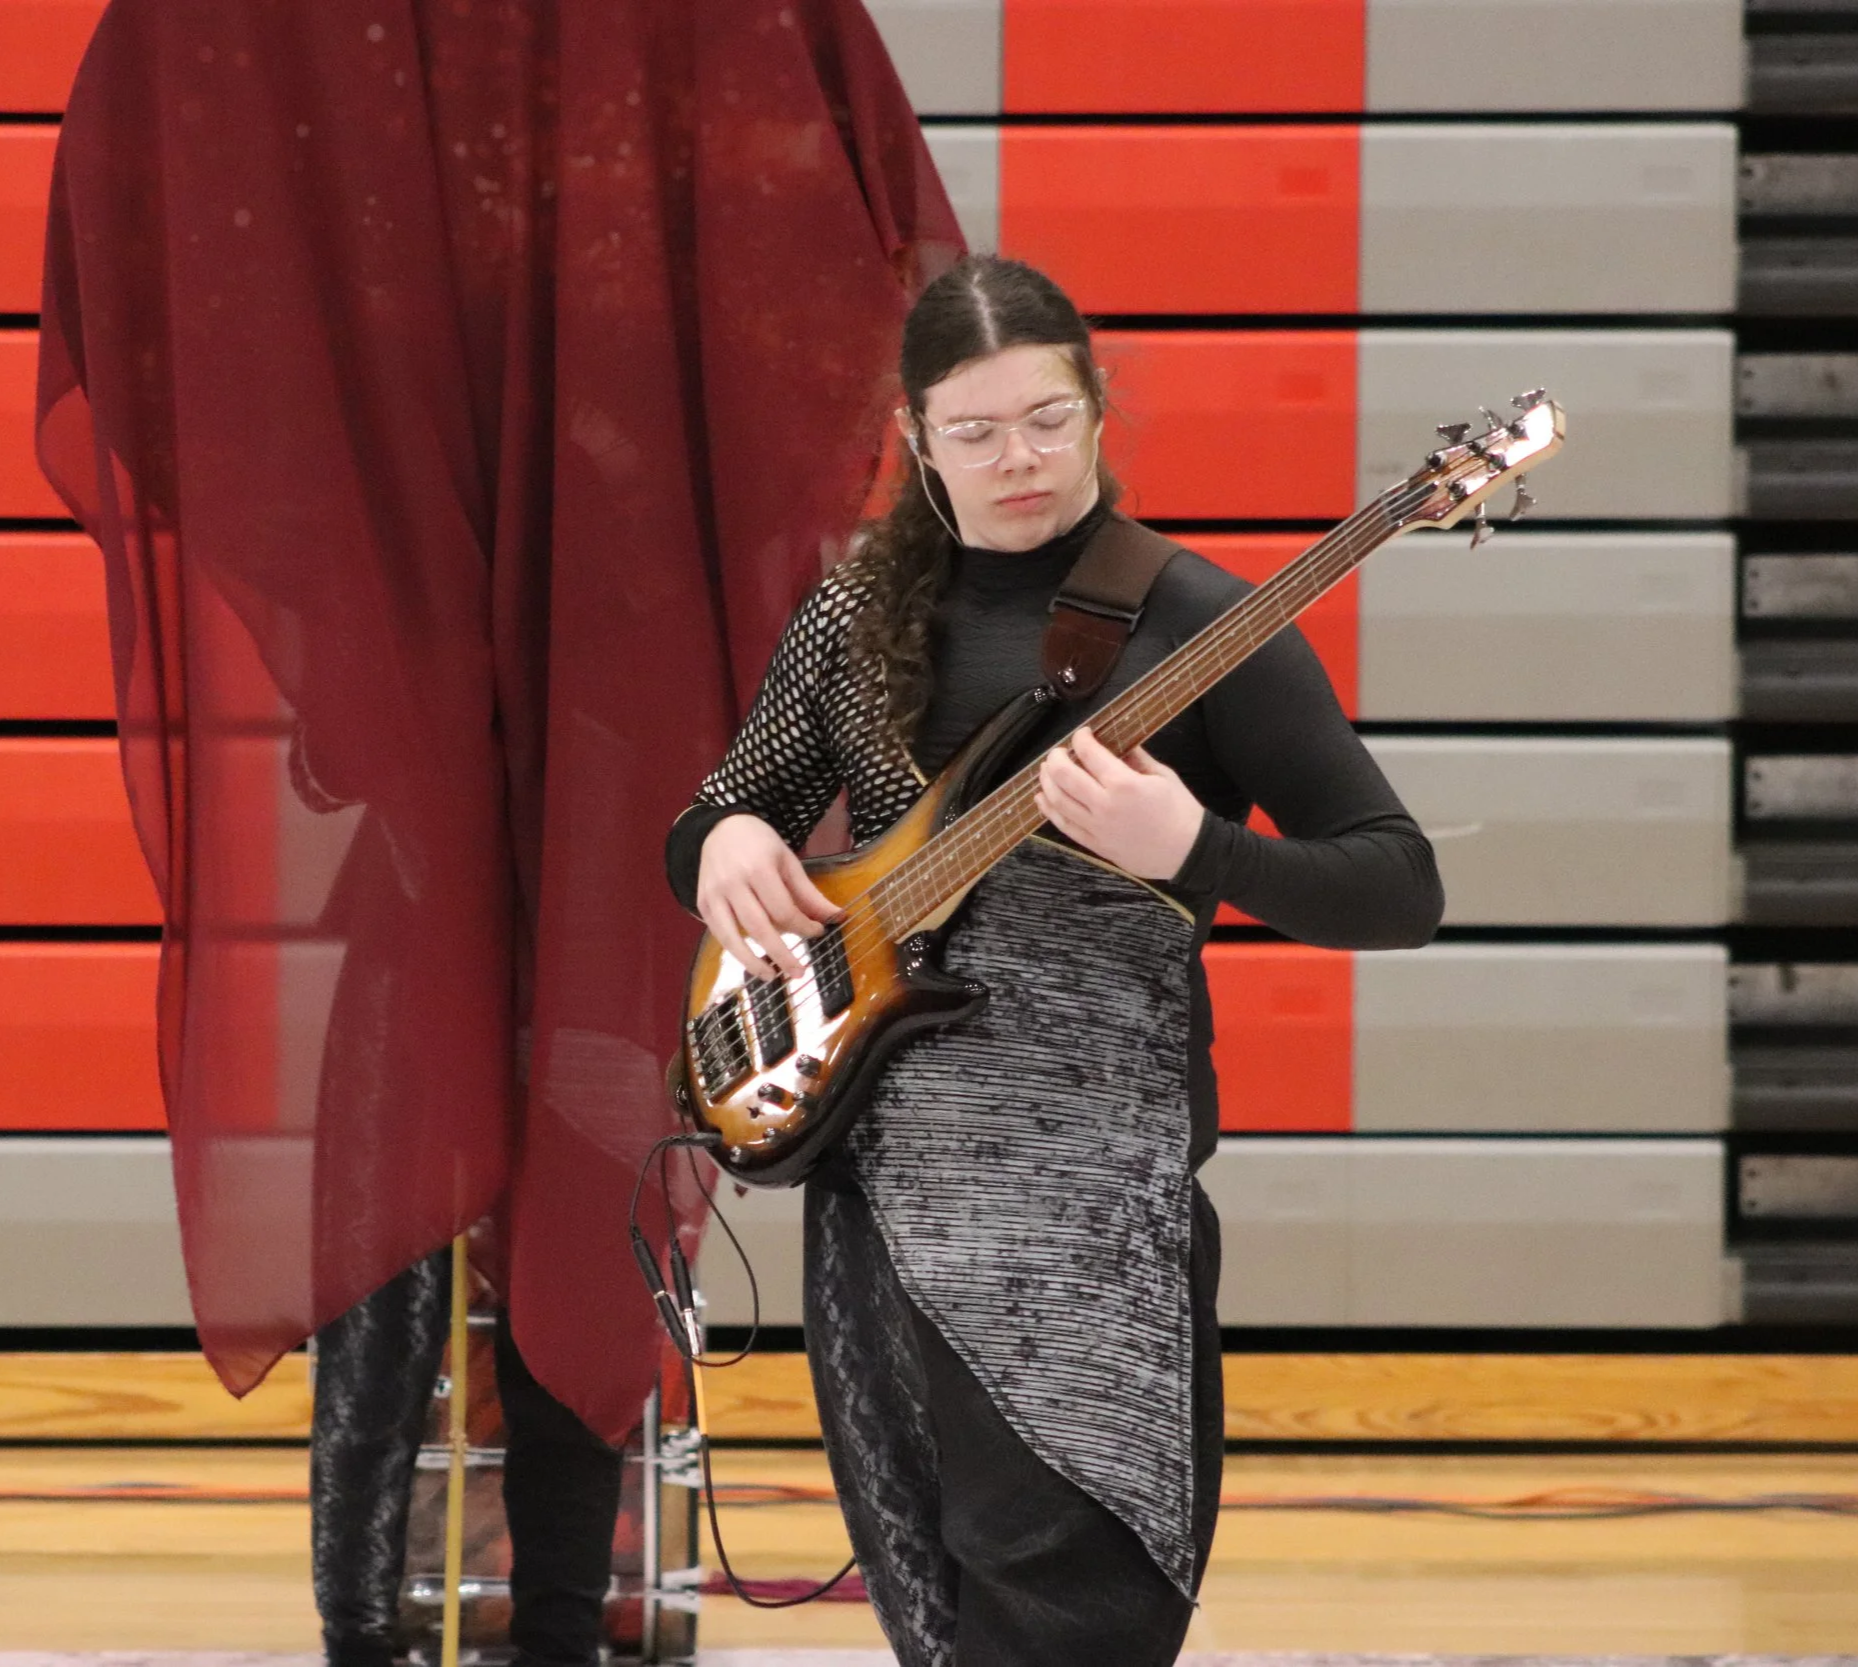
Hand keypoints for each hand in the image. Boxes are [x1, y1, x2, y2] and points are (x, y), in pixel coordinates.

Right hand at [696, 814, 842, 980]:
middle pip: (759, 927)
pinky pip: (718, 934)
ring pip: (732, 937)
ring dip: (752, 962)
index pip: (784, 909)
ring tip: (771, 977)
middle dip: (781, 953)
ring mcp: (714, 895)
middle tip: (799, 972)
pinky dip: (734, 951)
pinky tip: (750, 961)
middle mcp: (733, 883)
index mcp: (759, 868)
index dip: (803, 926)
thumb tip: (836, 917)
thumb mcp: (788, 861)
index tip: (818, 932)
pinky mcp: (702, 903)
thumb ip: (808, 893)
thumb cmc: (759, 844)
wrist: (720, 829)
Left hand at [1035, 728, 1205, 882]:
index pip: (1090, 753)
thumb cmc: (1181, 812)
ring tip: (1047, 770)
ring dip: (1047, 781)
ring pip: (1057, 800)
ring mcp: (1096, 827)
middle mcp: (1104, 805)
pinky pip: (1064, 825)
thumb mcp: (1163, 776)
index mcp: (1124, 784)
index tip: (1082, 734)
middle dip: (1056, 757)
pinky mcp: (1094, 844)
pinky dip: (1049, 809)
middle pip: (1064, 775)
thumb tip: (1119, 742)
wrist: (1188, 852)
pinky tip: (1042, 798)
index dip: (1081, 738)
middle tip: (1060, 752)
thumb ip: (1136, 757)